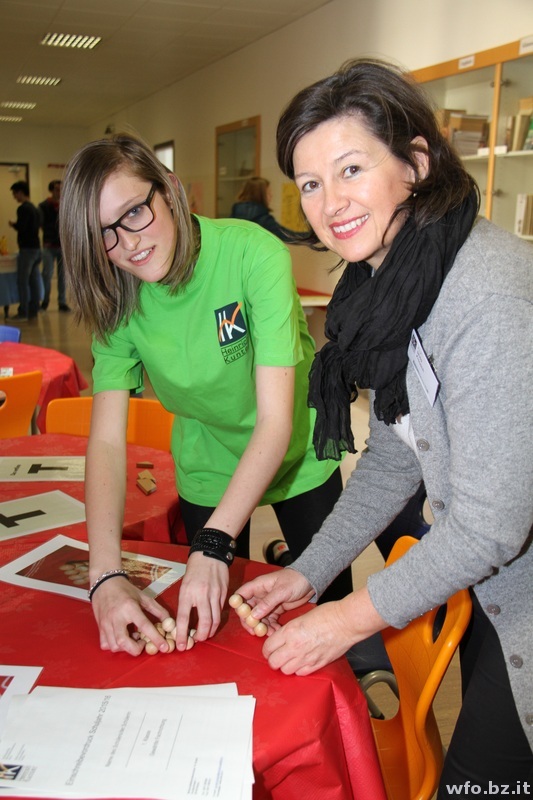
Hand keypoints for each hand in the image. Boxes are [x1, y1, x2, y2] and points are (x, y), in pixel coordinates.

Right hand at [91, 575, 170, 655]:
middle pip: (124, 642)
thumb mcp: (144, 597)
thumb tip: (170, 623)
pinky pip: (105, 644)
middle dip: (136, 649)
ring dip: (126, 648)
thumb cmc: (126, 590)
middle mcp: (116, 617)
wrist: (105, 583)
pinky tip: (121, 638)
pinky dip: (115, 646)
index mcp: (130, 607)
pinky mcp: (100, 627)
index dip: (155, 638)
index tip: (164, 647)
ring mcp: (106, 623)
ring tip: (132, 638)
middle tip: (143, 644)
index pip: (144, 626)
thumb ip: (158, 610)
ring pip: (114, 646)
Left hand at [174, 552, 228, 649]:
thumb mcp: (184, 585)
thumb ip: (185, 603)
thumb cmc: (194, 570)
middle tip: (198, 640)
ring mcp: (215, 594)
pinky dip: (217, 619)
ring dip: (211, 630)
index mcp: (187, 593)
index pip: (183, 618)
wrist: (210, 554)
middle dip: (202, 636)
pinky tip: (213, 622)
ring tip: (206, 634)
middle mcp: (201, 594)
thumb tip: (185, 622)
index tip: (181, 646)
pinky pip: (220, 610)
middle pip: (204, 622)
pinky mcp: (224, 593)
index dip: (182, 634)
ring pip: (215, 619)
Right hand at [236, 569, 313, 632]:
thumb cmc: (295, 580)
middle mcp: (260, 595)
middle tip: (255, 631)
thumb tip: (253, 615)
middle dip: (250, 621)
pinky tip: (275, 632)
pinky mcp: (275, 610)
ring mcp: (267, 603)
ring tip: (269, 633)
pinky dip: (270, 627)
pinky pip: (268, 620)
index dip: (238, 606)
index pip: (240, 595)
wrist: (310, 581)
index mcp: (258, 586)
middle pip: (247, 610)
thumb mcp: (281, 591)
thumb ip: (268, 602)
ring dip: (261, 626)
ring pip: (258, 618)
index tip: (243, 617)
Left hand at [262, 587, 388, 675]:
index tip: (270, 648)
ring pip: (285, 670)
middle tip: (278, 654)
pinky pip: (300, 673)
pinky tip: (302, 661)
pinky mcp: (317, 664)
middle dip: (273, 659)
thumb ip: (289, 630)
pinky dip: (299, 669)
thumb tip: (281, 639)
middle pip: (273, 662)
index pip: (268, 647)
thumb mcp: (301, 617)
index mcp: (289, 632)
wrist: (346, 622)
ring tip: (290, 658)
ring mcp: (306, 658)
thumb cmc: (327, 614)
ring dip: (285, 665)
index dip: (267, 648)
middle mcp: (295, 647)